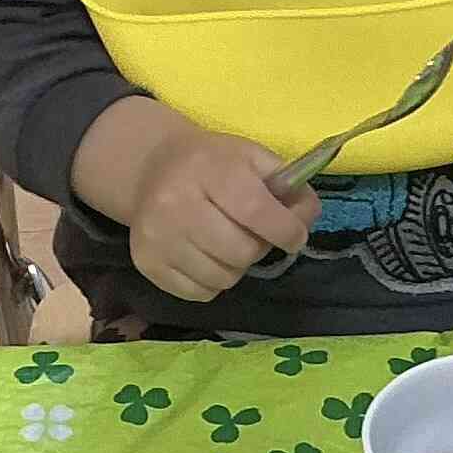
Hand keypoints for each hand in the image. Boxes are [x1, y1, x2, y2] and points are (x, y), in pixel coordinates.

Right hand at [114, 119, 318, 304]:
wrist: (151, 168)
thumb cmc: (212, 164)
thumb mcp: (253, 159)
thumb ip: (289, 186)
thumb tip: (306, 218)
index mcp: (208, 169)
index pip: (255, 211)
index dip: (286, 230)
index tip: (294, 236)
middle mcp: (176, 203)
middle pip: (240, 251)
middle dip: (258, 248)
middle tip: (254, 236)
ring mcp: (157, 236)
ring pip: (221, 278)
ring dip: (235, 267)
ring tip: (228, 244)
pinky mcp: (146, 262)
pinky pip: (199, 293)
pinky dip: (212, 281)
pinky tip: (207, 256)